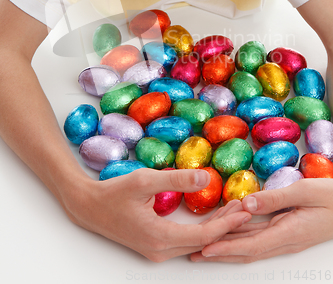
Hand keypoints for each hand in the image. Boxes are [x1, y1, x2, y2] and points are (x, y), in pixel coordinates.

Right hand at [62, 168, 251, 261]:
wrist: (88, 207)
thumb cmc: (114, 192)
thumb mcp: (144, 180)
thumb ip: (176, 179)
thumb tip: (205, 177)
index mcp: (159, 238)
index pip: (203, 236)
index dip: (226, 224)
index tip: (244, 209)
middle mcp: (160, 250)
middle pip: (203, 242)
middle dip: (226, 225)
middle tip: (246, 207)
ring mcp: (157, 250)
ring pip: (195, 242)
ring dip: (215, 227)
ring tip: (234, 210)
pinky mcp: (154, 245)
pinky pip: (185, 240)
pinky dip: (202, 229)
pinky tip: (212, 217)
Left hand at [191, 178, 332, 262]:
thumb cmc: (331, 198)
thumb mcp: (304, 192)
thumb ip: (275, 198)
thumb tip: (246, 203)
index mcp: (288, 233)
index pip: (251, 245)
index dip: (226, 248)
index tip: (206, 249)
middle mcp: (284, 240)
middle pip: (247, 250)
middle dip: (220, 253)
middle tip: (194, 252)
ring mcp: (286, 238)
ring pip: (251, 245)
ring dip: (228, 246)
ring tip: (204, 245)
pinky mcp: (287, 232)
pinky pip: (259, 236)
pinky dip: (241, 235)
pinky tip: (229, 230)